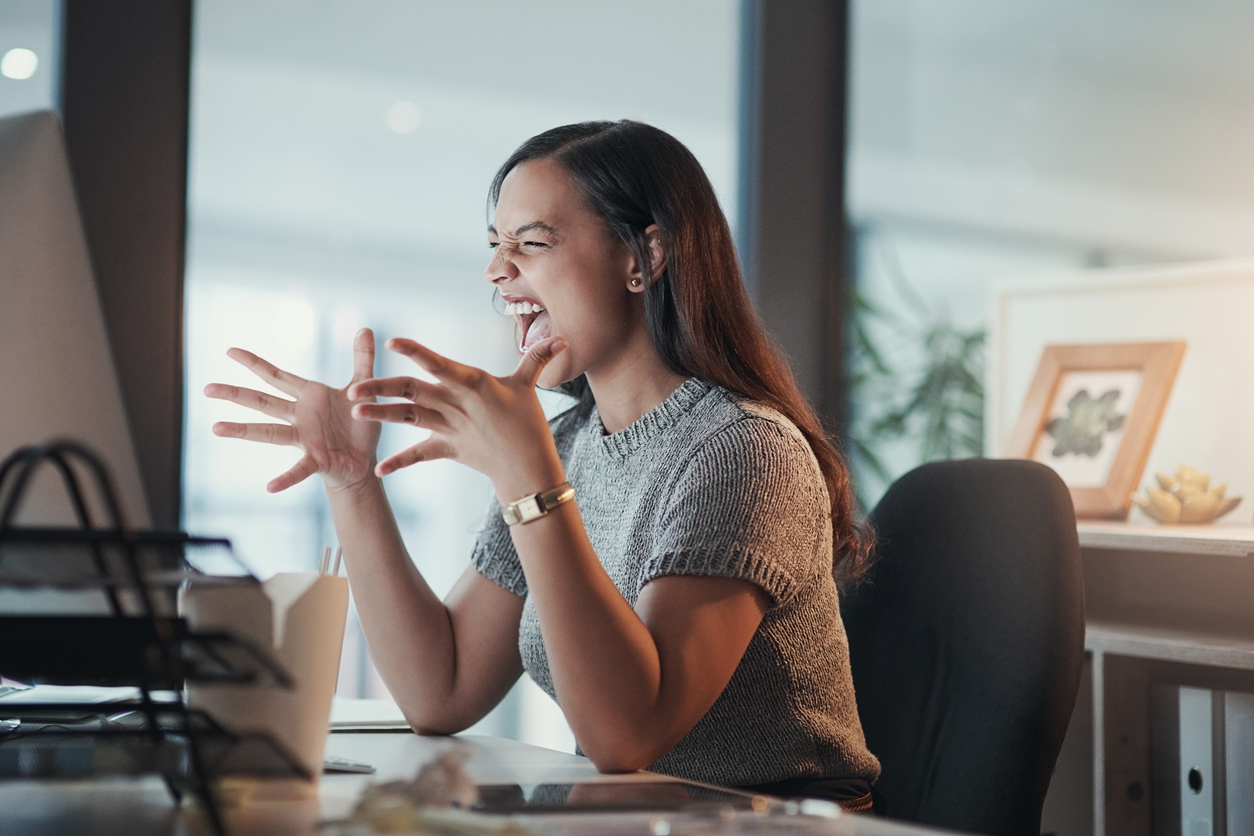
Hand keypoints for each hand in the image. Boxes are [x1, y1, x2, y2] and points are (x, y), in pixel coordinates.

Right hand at [204, 328, 380, 492]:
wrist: (365, 458)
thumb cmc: (360, 424)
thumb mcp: (365, 386)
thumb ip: (362, 359)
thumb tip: (365, 328)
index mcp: (309, 396)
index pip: (276, 376)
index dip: (254, 363)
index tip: (230, 351)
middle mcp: (300, 416)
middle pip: (262, 401)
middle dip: (235, 393)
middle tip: (206, 387)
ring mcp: (304, 439)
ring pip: (269, 432)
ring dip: (243, 431)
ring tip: (216, 428)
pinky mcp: (316, 459)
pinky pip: (299, 469)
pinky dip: (286, 478)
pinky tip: (270, 487)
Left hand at [347, 336, 567, 498]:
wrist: (528, 468)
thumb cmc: (528, 424)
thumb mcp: (529, 388)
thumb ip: (537, 360)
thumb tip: (562, 338)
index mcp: (472, 385)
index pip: (440, 364)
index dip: (416, 352)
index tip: (391, 342)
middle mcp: (456, 405)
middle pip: (413, 392)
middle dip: (382, 388)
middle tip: (352, 386)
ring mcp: (449, 428)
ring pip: (409, 418)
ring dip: (381, 415)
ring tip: (355, 411)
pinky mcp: (447, 449)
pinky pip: (420, 455)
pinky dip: (400, 462)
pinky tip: (378, 469)